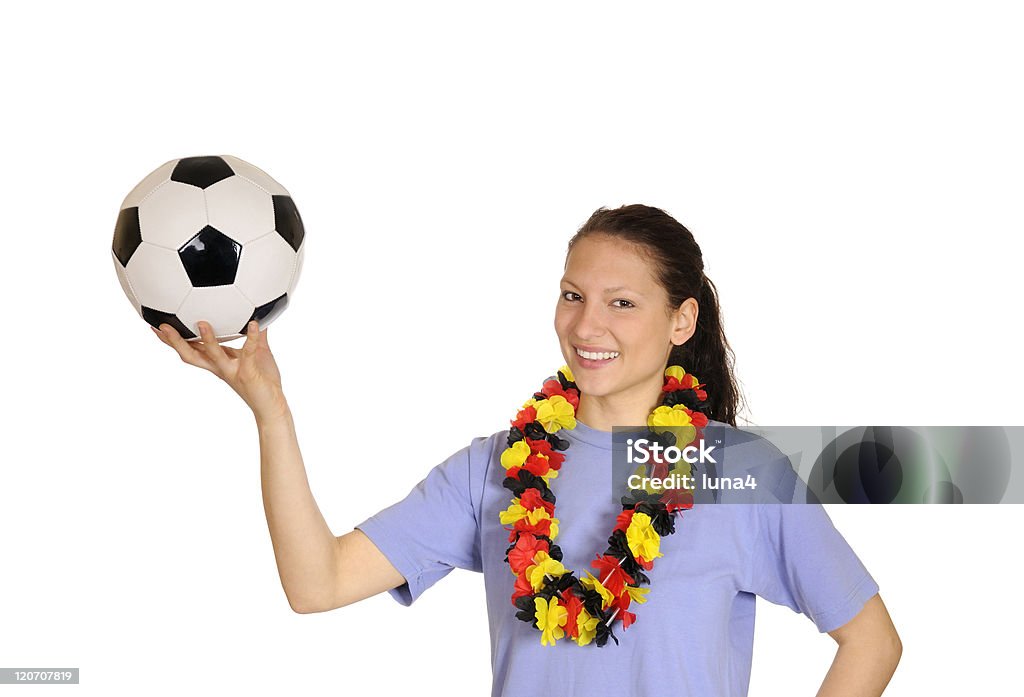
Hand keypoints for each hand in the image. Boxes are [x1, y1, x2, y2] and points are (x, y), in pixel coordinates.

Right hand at [152, 320, 288, 421]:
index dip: (173, 340)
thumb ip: (256, 336)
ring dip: (207, 340)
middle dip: (175, 342)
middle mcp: (220, 367)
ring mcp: (232, 371)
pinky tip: (254, 324)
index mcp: (218, 363)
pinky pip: (248, 352)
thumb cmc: (263, 380)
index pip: (191, 349)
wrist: (272, 405)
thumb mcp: (257, 353)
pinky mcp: (248, 373)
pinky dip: (251, 337)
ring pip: (214, 355)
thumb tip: (257, 317)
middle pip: (191, 354)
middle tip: (162, 327)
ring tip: (202, 323)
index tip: (157, 327)